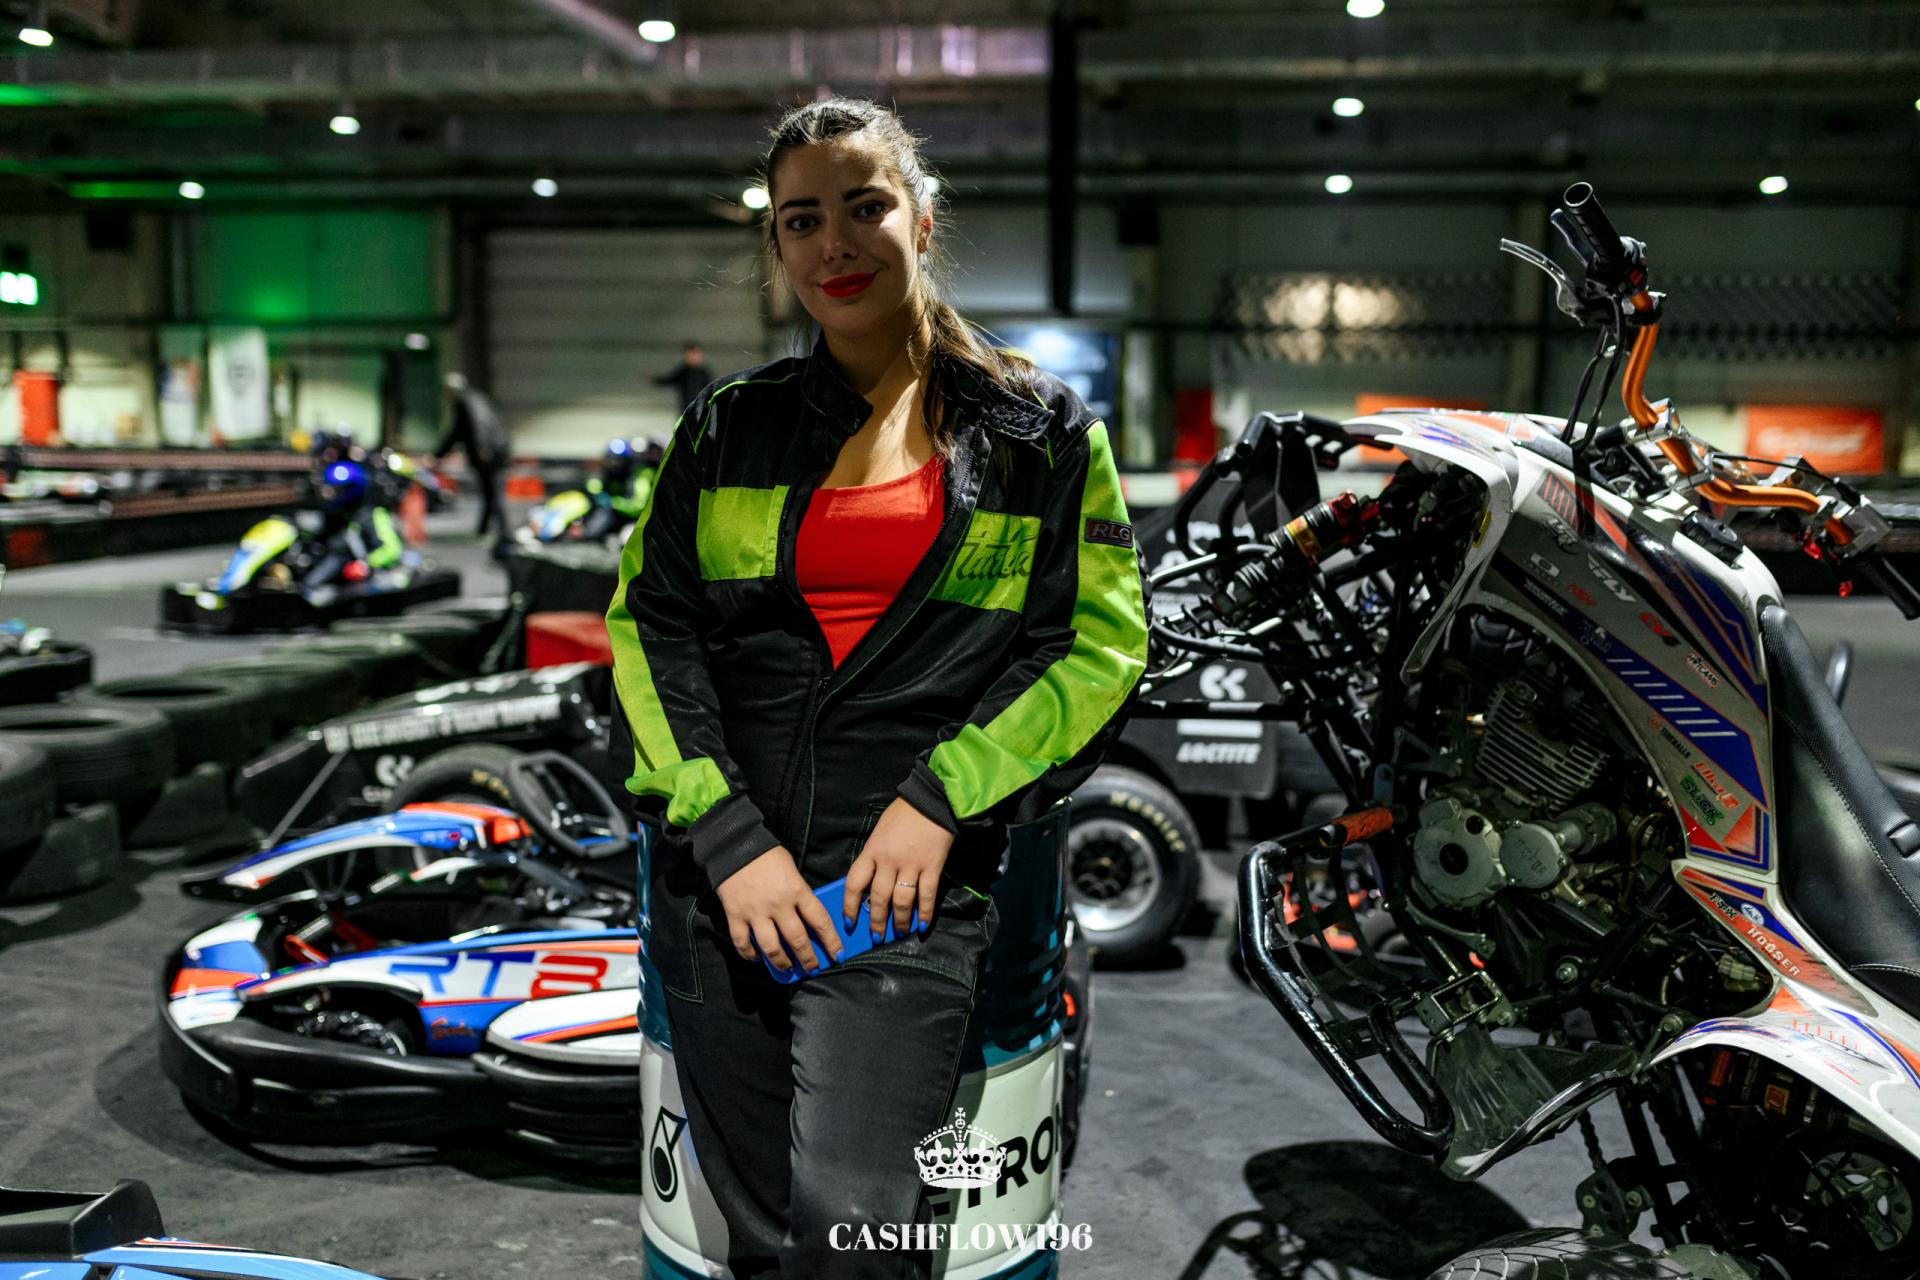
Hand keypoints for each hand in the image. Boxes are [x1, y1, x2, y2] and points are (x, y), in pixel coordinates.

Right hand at [714, 846, 843, 974]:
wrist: (734, 846)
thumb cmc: (767, 856)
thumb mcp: (792, 870)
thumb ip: (799, 893)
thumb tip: (808, 917)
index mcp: (797, 891)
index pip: (820, 921)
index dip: (831, 941)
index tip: (838, 955)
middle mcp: (778, 905)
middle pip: (798, 940)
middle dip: (808, 959)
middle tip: (813, 968)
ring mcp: (756, 912)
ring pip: (772, 947)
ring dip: (782, 962)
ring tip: (787, 968)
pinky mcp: (735, 916)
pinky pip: (743, 943)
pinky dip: (750, 954)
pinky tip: (757, 957)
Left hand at [843, 799, 953, 940]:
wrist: (931, 801)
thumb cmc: (902, 815)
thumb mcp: (878, 833)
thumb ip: (873, 857)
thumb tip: (869, 886)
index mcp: (872, 851)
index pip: (854, 883)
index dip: (850, 906)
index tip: (849, 922)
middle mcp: (889, 861)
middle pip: (878, 898)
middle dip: (876, 922)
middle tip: (876, 937)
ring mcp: (911, 865)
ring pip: (901, 901)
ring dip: (899, 922)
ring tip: (897, 933)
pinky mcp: (932, 867)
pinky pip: (927, 895)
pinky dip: (924, 913)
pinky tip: (921, 924)